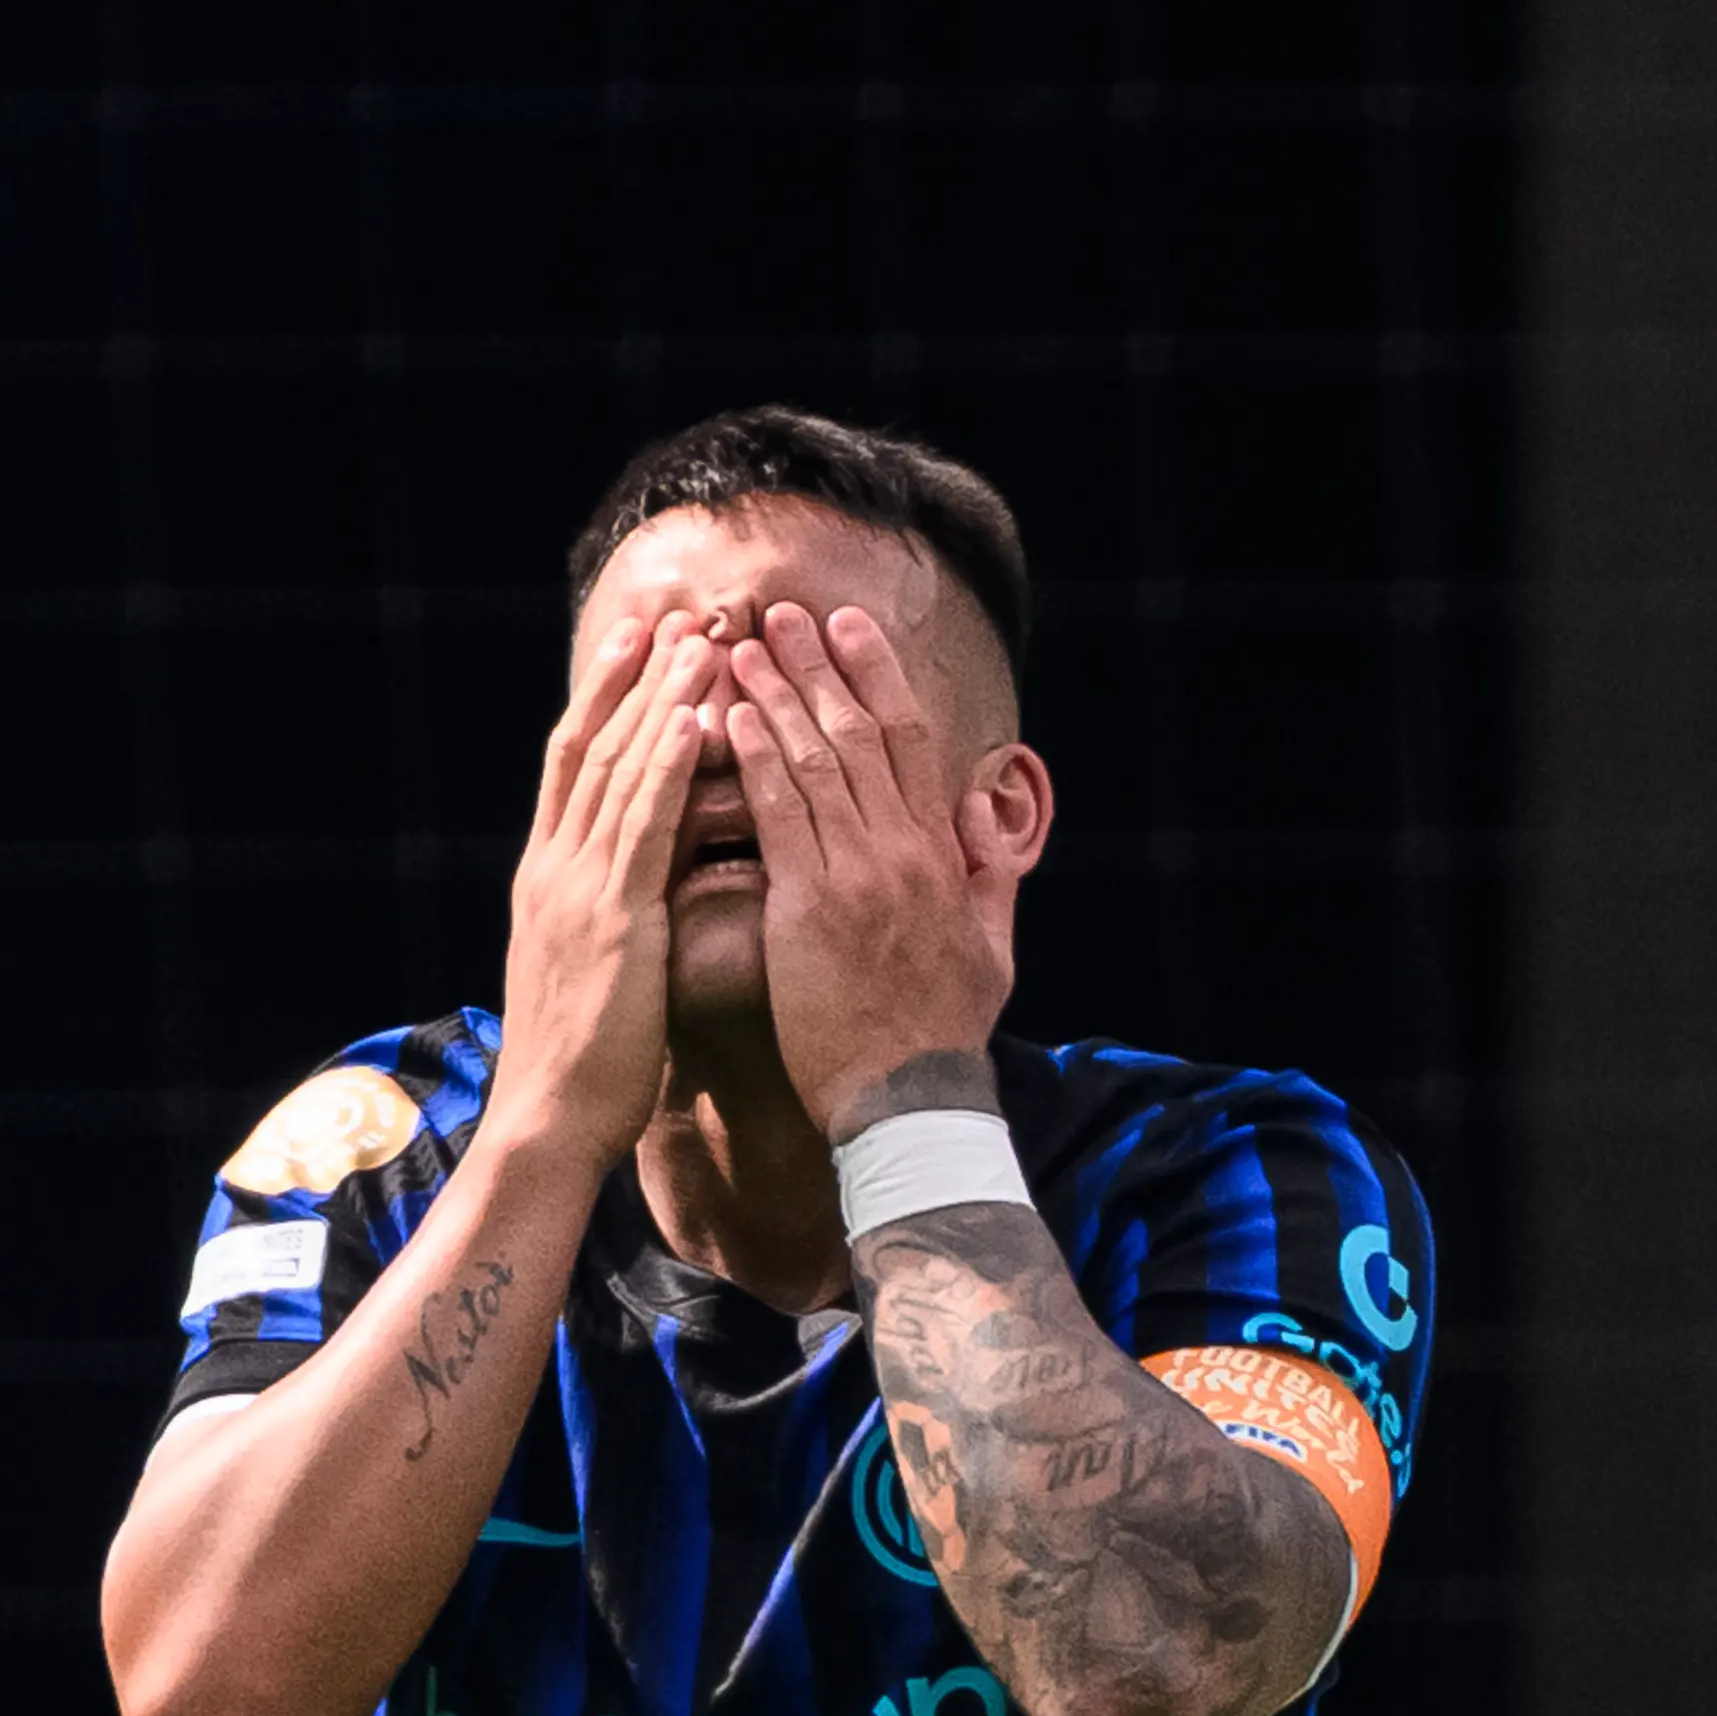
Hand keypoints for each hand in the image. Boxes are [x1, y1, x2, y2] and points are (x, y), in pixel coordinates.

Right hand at [492, 617, 719, 1169]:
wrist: (546, 1125)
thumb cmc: (579, 1069)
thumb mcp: (587, 974)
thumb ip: (605, 918)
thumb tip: (636, 891)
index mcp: (547, 878)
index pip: (573, 765)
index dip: (604, 699)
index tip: (638, 643)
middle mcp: (553, 867)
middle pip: (592, 746)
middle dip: (634, 676)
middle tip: (676, 610)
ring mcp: (577, 888)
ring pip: (618, 769)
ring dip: (660, 698)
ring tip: (697, 637)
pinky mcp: (612, 920)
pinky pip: (645, 826)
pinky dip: (669, 765)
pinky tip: (698, 716)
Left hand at [723, 603, 1021, 1141]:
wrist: (910, 1102)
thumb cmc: (944, 1034)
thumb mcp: (992, 948)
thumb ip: (990, 874)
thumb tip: (983, 811)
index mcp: (940, 854)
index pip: (907, 740)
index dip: (875, 675)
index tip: (848, 627)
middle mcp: (901, 850)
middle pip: (855, 732)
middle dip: (815, 665)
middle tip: (778, 613)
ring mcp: (856, 875)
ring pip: (811, 761)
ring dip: (772, 695)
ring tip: (735, 649)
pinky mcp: (810, 908)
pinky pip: (776, 815)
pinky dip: (751, 760)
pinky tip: (724, 718)